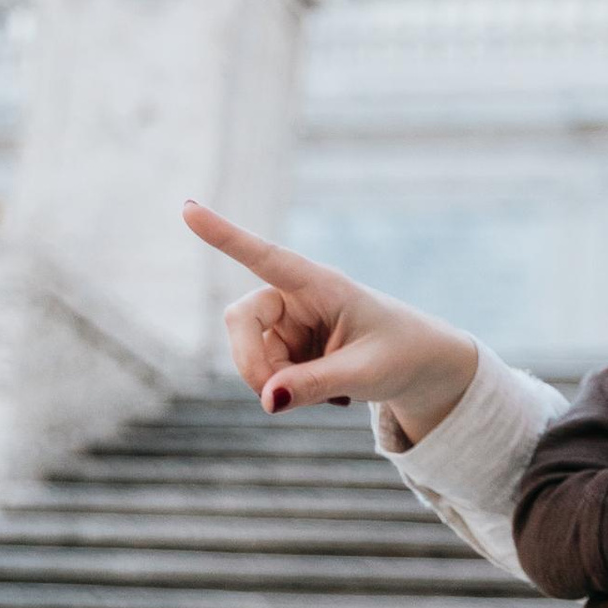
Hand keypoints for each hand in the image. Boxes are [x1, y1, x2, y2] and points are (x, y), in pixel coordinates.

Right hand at [189, 204, 477, 444]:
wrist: (420, 367)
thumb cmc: (400, 355)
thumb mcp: (367, 372)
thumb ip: (316, 384)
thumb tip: (266, 400)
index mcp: (321, 284)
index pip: (265, 256)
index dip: (224, 235)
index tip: (187, 207)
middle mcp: (296, 297)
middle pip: (240, 318)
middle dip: (249, 362)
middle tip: (273, 400)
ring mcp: (287, 323)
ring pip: (248, 353)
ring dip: (273, 383)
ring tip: (327, 392)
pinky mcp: (284, 348)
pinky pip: (262, 375)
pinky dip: (283, 391)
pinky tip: (321, 391)